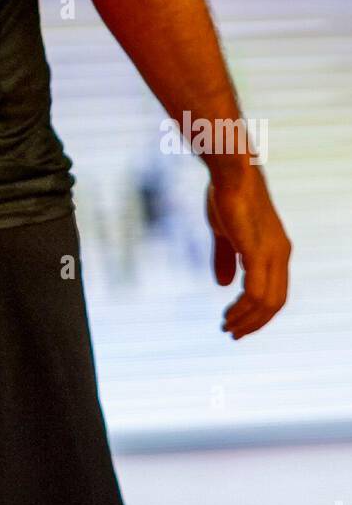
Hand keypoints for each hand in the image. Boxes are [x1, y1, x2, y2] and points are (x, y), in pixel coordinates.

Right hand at [207, 167, 291, 339]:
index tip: (238, 323)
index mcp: (275, 249)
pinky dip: (244, 309)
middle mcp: (280, 254)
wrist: (231, 171)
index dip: (258, 312)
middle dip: (254, 322)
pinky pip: (257, 292)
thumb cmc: (227, 195)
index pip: (275, 291)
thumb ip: (226, 259)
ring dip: (247, 320)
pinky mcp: (259, 252)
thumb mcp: (225, 232)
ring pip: (267, 302)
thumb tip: (224, 285)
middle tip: (232, 333)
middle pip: (275, 302)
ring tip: (227, 327)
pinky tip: (229, 314)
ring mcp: (272, 253)